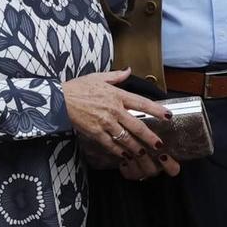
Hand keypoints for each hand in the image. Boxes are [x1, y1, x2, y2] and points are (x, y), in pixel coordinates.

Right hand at [62, 69, 176, 171]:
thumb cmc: (77, 87)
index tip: (168, 115)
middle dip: (150, 137)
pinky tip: (125, 156)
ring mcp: (105, 122)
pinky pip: (111, 144)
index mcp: (117, 95)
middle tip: (159, 145)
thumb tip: (127, 70)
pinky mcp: (95, 132)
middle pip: (137, 125)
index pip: (141, 103)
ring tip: (144, 154)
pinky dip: (119, 152)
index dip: (156, 110)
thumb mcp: (98, 77)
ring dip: (136, 147)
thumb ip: (116, 76)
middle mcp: (114, 110)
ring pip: (126, 138)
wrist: (59, 99)